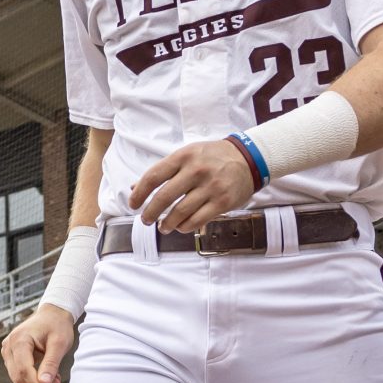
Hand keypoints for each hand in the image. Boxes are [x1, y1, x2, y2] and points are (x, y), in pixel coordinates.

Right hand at [0, 305, 75, 382]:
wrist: (52, 314)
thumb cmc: (57, 325)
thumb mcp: (59, 344)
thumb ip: (51, 364)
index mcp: (19, 340)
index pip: (24, 370)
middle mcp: (9, 345)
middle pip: (18, 376)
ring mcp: (7, 349)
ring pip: (17, 377)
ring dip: (35, 382)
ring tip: (54, 377)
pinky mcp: (10, 354)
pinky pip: (18, 371)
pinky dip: (32, 377)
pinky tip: (47, 373)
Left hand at [130, 139, 258, 233]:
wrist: (248, 159)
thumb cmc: (212, 157)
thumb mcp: (188, 154)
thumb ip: (163, 171)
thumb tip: (135, 187)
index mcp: (184, 156)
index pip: (153, 176)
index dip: (139, 193)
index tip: (133, 204)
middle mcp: (196, 171)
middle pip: (164, 197)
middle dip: (150, 212)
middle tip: (145, 219)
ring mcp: (211, 187)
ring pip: (180, 212)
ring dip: (167, 224)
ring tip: (163, 226)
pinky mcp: (223, 202)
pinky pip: (197, 220)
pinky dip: (184, 227)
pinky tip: (180, 227)